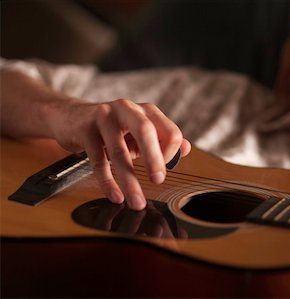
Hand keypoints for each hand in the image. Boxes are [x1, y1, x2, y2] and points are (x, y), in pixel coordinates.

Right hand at [51, 99, 190, 209]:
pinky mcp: (85, 129)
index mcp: (146, 111)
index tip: (162, 172)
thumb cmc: (111, 128)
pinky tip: (115, 196)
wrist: (69, 117)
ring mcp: (104, 117)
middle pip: (146, 131)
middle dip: (154, 158)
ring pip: (119, 151)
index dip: (170, 155)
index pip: (170, 132)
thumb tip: (186, 148)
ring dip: (129, 181)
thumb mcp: (138, 133)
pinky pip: (98, 159)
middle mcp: (127, 109)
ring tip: (136, 202)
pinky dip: (108, 181)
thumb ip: (162, 140)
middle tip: (158, 181)